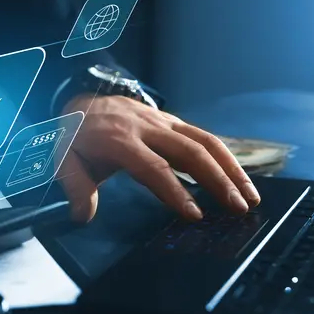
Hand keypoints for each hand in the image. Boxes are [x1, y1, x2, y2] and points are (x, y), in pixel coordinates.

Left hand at [57, 94, 260, 221]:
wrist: (81, 98)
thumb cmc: (75, 135)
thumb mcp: (63, 158)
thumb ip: (74, 186)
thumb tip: (83, 215)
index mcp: (119, 139)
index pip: (153, 167)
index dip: (175, 191)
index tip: (195, 215)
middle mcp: (147, 127)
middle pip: (190, 152)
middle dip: (217, 180)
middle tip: (237, 208)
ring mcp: (163, 122)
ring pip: (204, 141)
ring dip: (231, 169)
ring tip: (250, 197)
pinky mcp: (172, 121)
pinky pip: (203, 137)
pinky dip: (225, 157)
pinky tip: (239, 179)